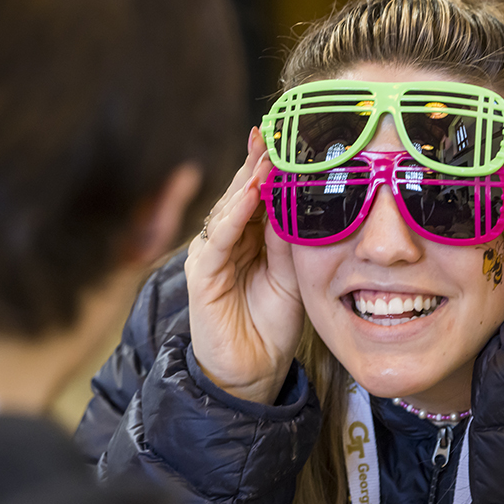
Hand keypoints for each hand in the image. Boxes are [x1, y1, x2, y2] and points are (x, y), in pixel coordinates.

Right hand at [184, 127, 303, 403]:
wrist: (253, 372)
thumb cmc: (273, 324)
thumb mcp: (292, 274)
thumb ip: (291, 238)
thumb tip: (301, 196)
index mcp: (250, 239)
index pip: (259, 194)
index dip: (272, 166)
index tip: (290, 136)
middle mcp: (227, 242)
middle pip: (241, 193)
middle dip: (257, 162)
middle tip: (276, 131)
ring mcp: (211, 256)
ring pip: (228, 210)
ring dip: (246, 181)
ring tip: (265, 154)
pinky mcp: (202, 276)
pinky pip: (219, 240)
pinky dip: (234, 215)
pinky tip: (248, 195)